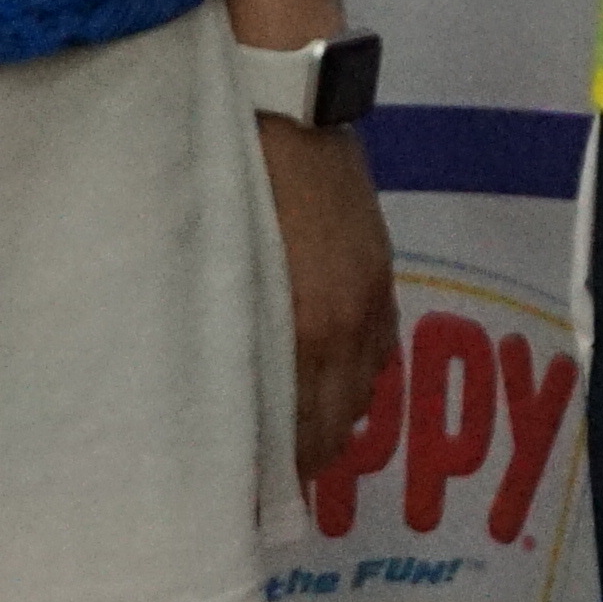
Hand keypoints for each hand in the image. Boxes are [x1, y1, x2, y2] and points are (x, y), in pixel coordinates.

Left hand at [257, 115, 398, 470]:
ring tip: (298, 431)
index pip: (300, 433)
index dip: (276, 473)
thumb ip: (231, 333)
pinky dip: (359, 375)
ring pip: (362, 390)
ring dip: (333, 417)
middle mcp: (348, 325)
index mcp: (305, 329)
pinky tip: (334, 377)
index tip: (246, 496)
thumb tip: (220, 389)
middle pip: (335, 423)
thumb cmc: (232, 181)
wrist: (286, 105)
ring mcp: (371, 296)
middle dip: (303, 457)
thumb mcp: (222, 265)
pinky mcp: (382, 269)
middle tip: (266, 476)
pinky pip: (381, 350)